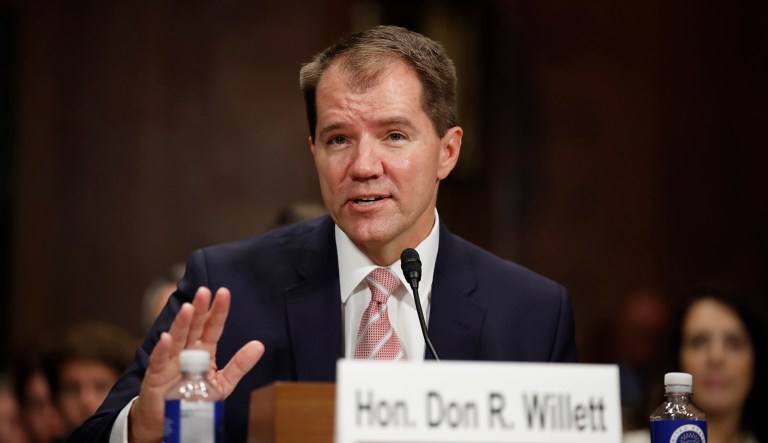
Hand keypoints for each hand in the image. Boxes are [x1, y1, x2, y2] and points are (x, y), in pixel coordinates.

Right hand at [128, 287, 264, 442]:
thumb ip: (239, 365)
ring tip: (189, 309)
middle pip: (194, 326)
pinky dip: (162, 349)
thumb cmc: (195, 398)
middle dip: (200, 309)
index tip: (224, 293)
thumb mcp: (222, 383)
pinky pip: (159, 360)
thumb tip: (259, 345)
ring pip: (177, 338)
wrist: (168, 419)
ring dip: (182, 323)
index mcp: (204, 350)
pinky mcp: (156, 375)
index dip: (218, 311)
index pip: (213, 326)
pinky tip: (167, 338)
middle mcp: (187, 350)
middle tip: (204, 291)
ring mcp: (170, 360)